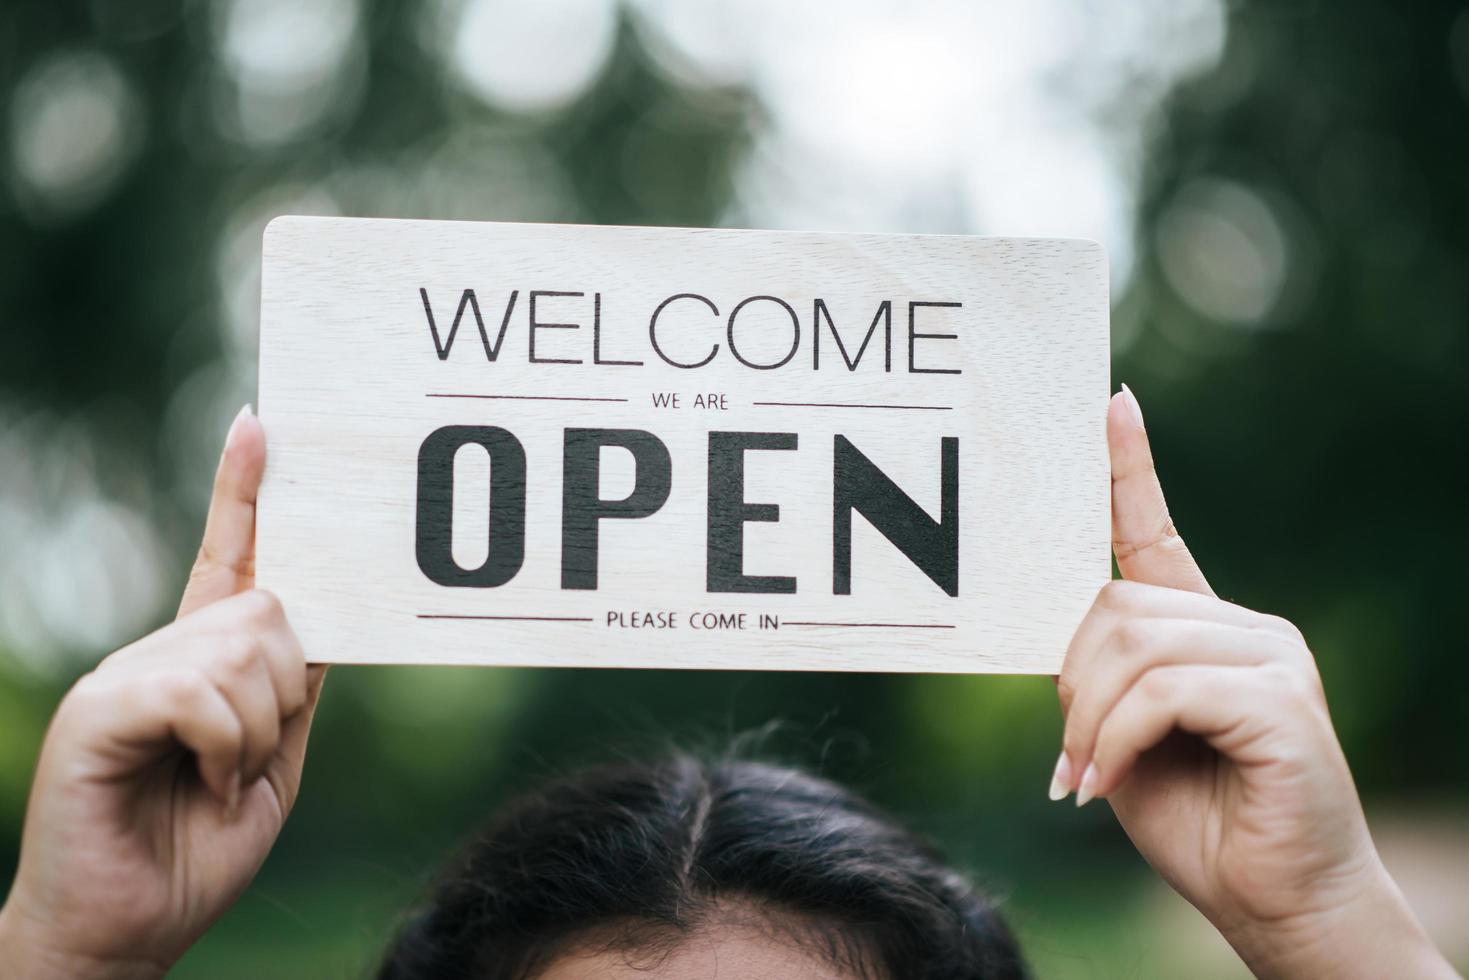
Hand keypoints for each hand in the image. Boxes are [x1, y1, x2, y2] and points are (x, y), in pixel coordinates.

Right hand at [0, 406, 325, 979]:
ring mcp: (125, 673)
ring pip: (244, 648)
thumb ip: (292, 686)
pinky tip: (204, 782)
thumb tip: (319, 615)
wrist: (127, 932)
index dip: (245, 493)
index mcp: (202, 659)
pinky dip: (228, 746)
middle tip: (250, 758)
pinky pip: (201, 691)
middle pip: (269, 609)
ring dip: (259, 730)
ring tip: (220, 779)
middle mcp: (161, 650)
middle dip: (286, 689)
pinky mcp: (100, 708)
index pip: (229, 558)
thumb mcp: (275, 757)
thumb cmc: (197, 849)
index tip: (260, 425)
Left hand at [1050, 386, 1456, 978]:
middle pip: (1115, 607)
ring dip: (1091, 720)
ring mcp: (1271, 656)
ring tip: (1087, 776)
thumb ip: (1104, 682)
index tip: (1108, 403)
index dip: (1128, 469)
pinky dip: (1116, 739)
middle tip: (1070, 757)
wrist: (1279, 905)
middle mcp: (1246, 627)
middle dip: (1073, 684)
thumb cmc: (1199, 824)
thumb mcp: (1126, 740)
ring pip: (1134, 646)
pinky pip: (1162, 689)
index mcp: (1207, 631)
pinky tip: (1106, 783)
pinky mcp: (1279, 697)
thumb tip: (1063, 644)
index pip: (1156, 533)